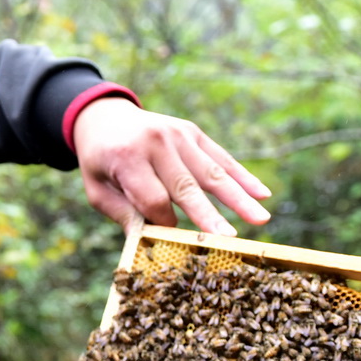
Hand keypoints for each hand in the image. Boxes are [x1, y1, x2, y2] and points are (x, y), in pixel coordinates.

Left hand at [71, 97, 271, 234]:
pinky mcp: (193, 132)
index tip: (171, 237)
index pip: (154, 198)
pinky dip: (243, 176)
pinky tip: (263, 194)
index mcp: (127, 157)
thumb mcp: (98, 189)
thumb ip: (123, 214)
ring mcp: (178, 134)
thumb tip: (150, 243)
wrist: (105, 117)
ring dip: (238, 197)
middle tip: (231, 240)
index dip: (164, 222)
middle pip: (187, 186)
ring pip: (212, 172)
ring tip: (261, 218)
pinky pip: (221, 157)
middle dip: (210, 215)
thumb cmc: (101, 162)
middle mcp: (156, 142)